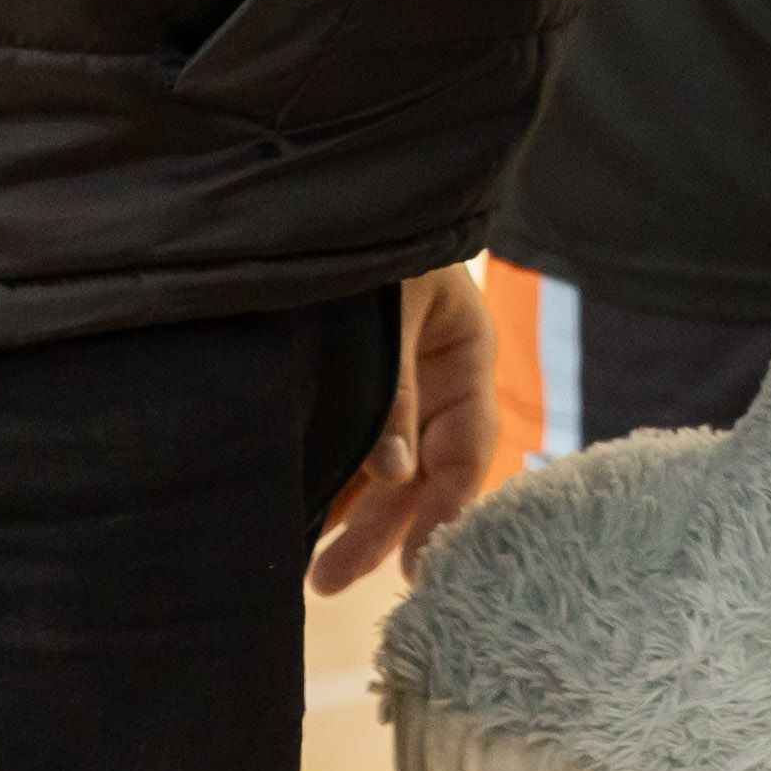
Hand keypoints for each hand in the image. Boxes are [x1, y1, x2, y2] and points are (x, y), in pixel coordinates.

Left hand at [309, 263, 498, 595]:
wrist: (300, 190)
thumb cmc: (355, 240)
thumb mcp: (383, 313)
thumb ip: (391, 393)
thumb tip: (396, 478)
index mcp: (465, 346)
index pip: (469, 445)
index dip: (446, 508)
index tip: (419, 565)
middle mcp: (433, 372)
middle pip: (422, 468)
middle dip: (382, 527)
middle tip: (330, 580)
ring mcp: (389, 379)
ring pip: (383, 465)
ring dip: (352, 514)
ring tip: (309, 568)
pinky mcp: (344, 382)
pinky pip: (349, 445)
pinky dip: (333, 482)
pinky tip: (304, 518)